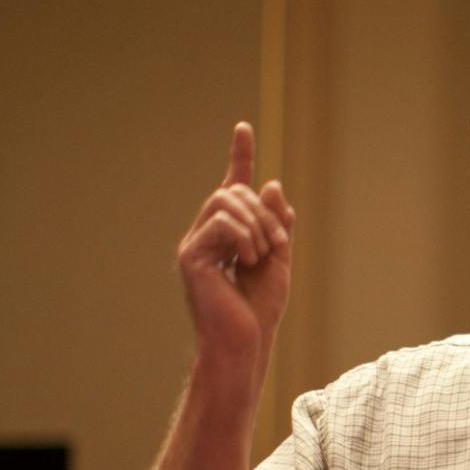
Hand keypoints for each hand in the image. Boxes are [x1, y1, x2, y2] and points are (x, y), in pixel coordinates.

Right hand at [177, 122, 293, 363]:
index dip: (239, 156)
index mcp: (229, 235)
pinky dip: (244, 237)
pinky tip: (247, 260)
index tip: (243, 127)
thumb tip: (270, 184)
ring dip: (257, 226)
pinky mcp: (190, 255)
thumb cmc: (259, 311)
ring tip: (261, 257)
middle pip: (235, 192)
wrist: (245, 342)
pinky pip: (222, 222)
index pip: (234, 187)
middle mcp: (207, 234)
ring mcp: (195, 244)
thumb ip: (276, 224)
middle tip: (276, 245)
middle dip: (265, 213)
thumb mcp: (279, 260)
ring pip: (227, 202)